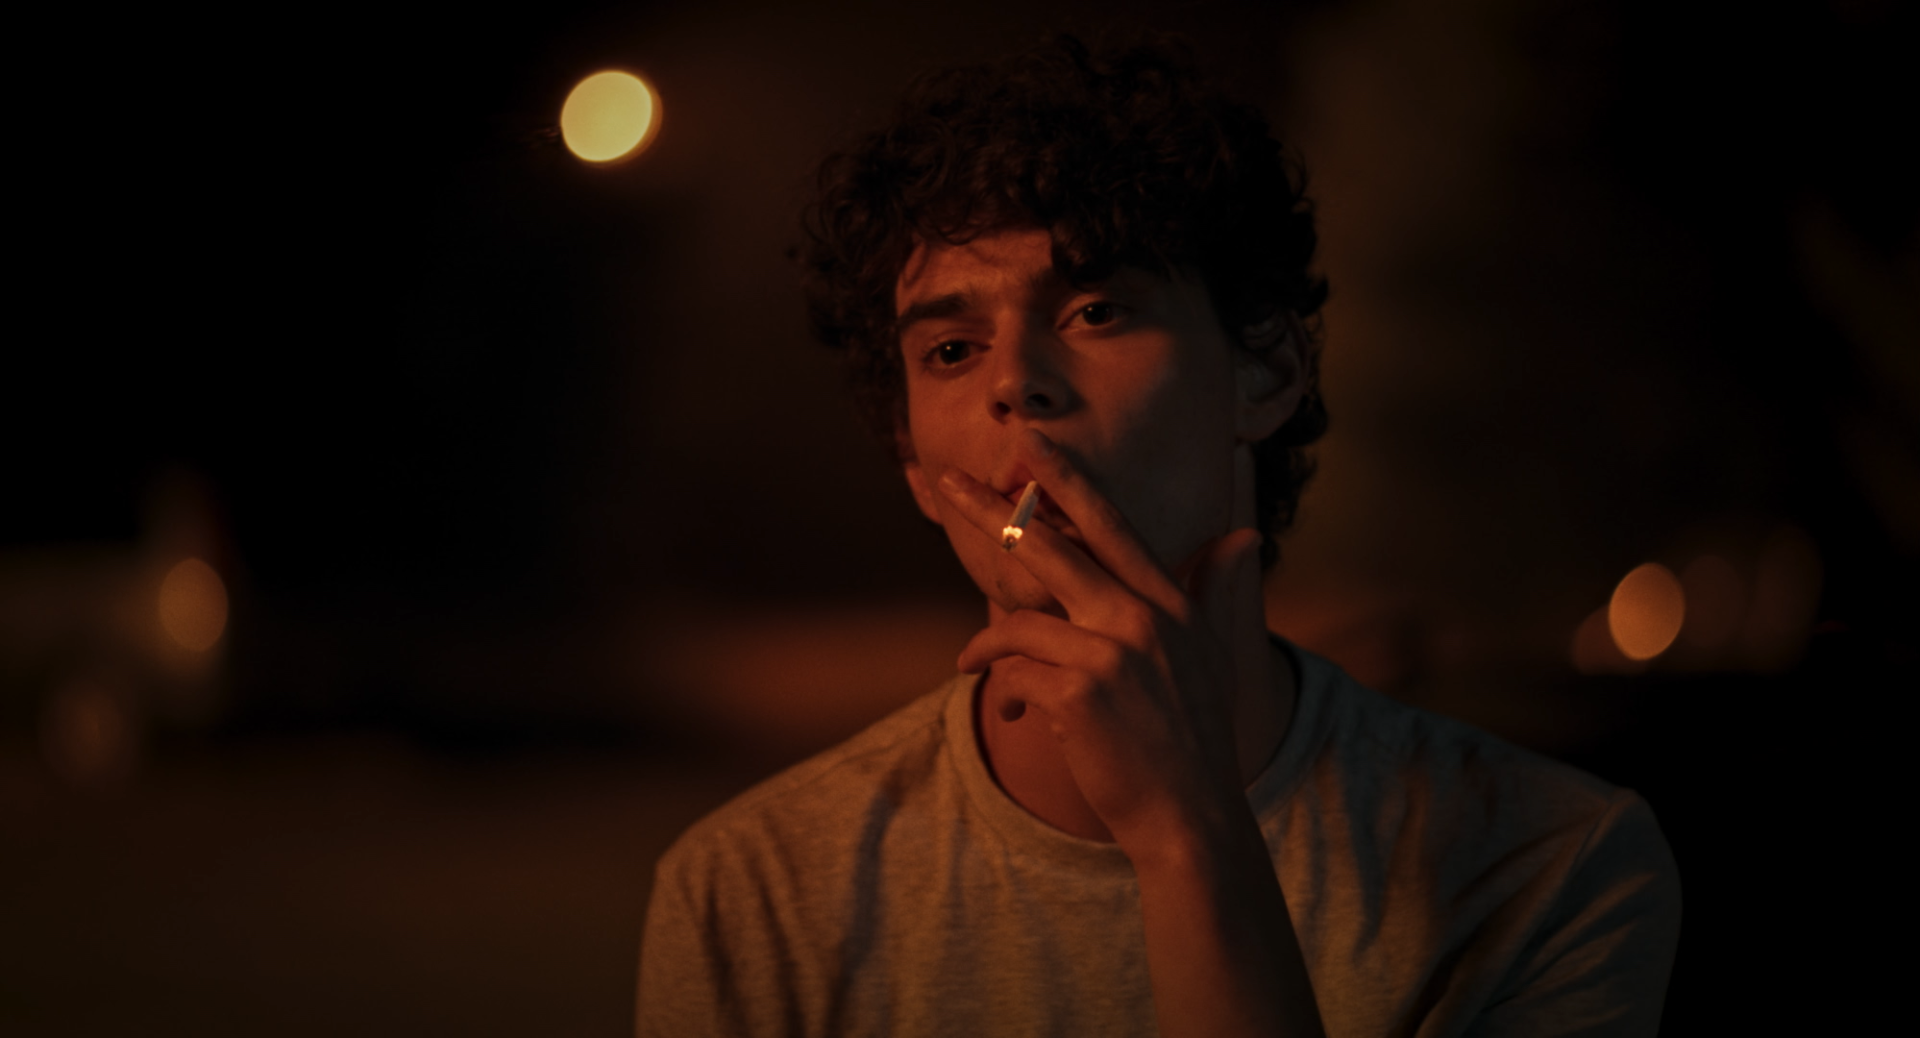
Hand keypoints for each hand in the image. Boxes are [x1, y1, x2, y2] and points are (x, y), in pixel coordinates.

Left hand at [936, 427, 1264, 851]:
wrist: (1191, 819)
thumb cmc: (1196, 741)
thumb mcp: (1215, 657)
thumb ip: (1219, 592)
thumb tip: (1243, 536)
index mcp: (1171, 603)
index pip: (1111, 524)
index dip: (1067, 480)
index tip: (1030, 443)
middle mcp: (1142, 618)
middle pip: (1049, 547)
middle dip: (989, 511)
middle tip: (945, 481)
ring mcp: (1110, 655)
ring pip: (1019, 624)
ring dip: (984, 645)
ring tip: (969, 663)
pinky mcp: (1077, 694)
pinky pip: (1014, 674)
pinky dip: (1001, 690)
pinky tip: (1005, 710)